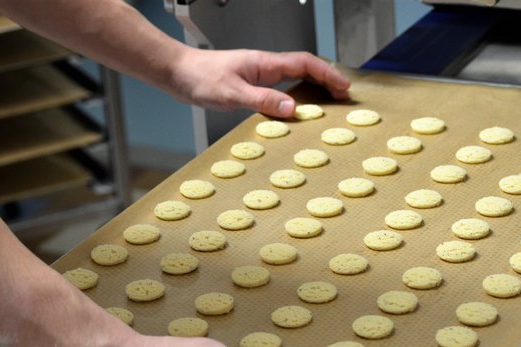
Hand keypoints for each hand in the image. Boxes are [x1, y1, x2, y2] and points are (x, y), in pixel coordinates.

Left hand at [169, 48, 349, 117]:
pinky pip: (281, 88)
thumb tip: (291, 109)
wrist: (177, 73)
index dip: (327, 74)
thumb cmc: (199, 78)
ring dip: (313, 87)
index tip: (343, 87)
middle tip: (343, 96)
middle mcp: (264, 67)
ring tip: (327, 103)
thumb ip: (262, 100)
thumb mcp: (232, 93)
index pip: (305, 63)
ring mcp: (258, 75)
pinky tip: (295, 108)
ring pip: (294, 77)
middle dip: (327, 80)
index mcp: (265, 63)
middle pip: (305, 68)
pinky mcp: (250, 84)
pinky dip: (295, 95)